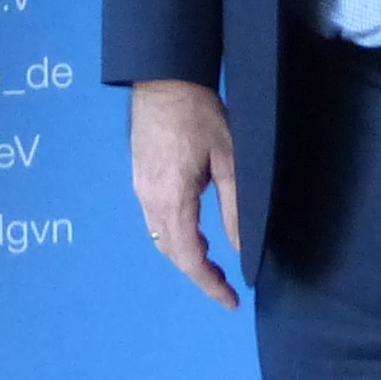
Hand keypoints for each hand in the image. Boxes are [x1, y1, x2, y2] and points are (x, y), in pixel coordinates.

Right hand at [129, 79, 242, 310]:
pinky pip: (155, 219)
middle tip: (225, 283)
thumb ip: (234, 207)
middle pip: (172, 252)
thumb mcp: (228, 160)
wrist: (164, 78)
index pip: (189, 257)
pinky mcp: (140, 177)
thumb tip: (240, 246)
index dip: (209, 284)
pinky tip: (195, 227)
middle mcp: (150, 200)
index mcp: (172, 199)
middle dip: (198, 272)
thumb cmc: (200, 115)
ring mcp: (140, 188)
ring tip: (213, 258)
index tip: (230, 301)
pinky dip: (176, 234)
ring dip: (186, 253)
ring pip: (161, 237)